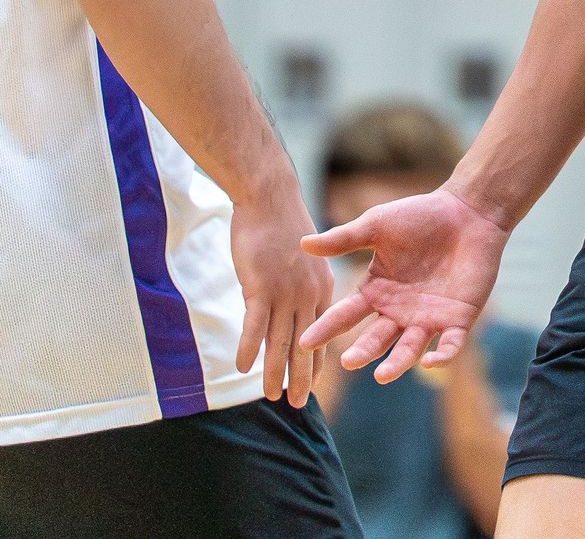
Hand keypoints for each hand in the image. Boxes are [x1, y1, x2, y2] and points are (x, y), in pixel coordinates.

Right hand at [231, 175, 331, 408]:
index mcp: (322, 287)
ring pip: (280, 342)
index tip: (313, 383)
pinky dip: (249, 348)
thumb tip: (288, 312)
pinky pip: (255, 325)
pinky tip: (243, 368)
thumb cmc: (283, 227)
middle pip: (305, 345)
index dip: (317, 360)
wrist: (270, 198)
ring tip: (270, 397)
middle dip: (301, 377)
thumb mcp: (305, 260)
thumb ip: (302, 287)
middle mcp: (308, 294)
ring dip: (274, 372)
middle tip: (297, 405)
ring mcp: (285, 292)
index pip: (322, 333)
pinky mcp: (261, 286)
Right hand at [299, 184, 506, 383]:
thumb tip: (303, 244)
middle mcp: (398, 312)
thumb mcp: (378, 225)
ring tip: (382, 375)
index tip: (306, 341)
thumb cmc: (421, 215)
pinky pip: (449, 344)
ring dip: (397, 364)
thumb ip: (344, 239)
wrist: (468, 209)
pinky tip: (431, 362)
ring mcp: (428, 318)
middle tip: (347, 362)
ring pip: (409, 349)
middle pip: (376, 339)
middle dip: (362, 352)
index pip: (346, 315)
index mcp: (376, 292)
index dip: (327, 328)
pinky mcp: (458, 319)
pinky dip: (441, 356)